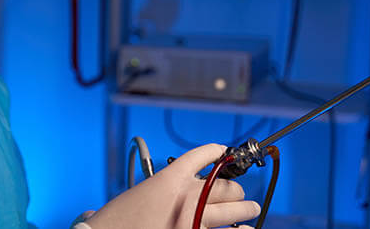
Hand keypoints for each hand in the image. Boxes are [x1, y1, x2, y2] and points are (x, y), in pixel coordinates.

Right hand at [85, 144, 259, 228]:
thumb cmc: (118, 219)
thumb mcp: (139, 194)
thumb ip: (162, 190)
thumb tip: (176, 193)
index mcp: (170, 178)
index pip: (201, 156)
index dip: (216, 152)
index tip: (223, 151)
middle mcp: (188, 195)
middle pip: (225, 185)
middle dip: (235, 189)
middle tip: (240, 194)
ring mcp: (196, 219)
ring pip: (234, 210)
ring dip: (245, 209)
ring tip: (251, 210)